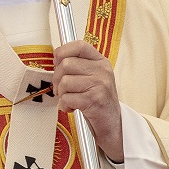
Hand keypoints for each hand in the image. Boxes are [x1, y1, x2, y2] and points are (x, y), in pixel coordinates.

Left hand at [51, 41, 122, 161]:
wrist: (112, 123)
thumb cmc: (97, 99)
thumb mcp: (92, 76)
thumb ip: (77, 65)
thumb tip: (56, 58)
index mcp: (100, 61)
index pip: (79, 45)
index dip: (62, 52)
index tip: (57, 63)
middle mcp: (102, 70)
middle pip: (66, 64)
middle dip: (57, 79)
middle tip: (62, 89)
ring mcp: (100, 85)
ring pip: (64, 82)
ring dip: (61, 94)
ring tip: (69, 99)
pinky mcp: (94, 100)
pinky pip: (67, 98)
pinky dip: (64, 105)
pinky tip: (72, 108)